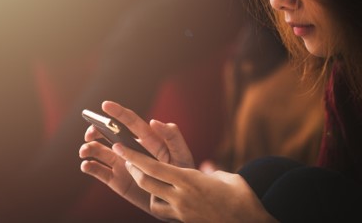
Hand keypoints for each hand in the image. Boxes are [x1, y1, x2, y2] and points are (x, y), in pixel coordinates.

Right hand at [79, 101, 193, 216]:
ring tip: (85, 151)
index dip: (118, 112)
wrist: (175, 201)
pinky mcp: (116, 180)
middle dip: (96, 130)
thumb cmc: (181, 174)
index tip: (105, 105)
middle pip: (109, 134)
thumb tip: (154, 121)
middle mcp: (131, 148)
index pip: (131, 122)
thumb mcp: (181, 155)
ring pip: (100, 151)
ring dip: (89, 148)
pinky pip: (99, 171)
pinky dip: (89, 167)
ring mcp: (122, 163)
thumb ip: (172, 137)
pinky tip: (87, 165)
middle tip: (90, 134)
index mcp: (146, 139)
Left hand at [115, 144, 277, 222]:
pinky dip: (159, 202)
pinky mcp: (183, 222)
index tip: (119, 147)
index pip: (153, 166)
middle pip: (146, 182)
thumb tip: (205, 168)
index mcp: (190, 179)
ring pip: (152, 199)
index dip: (133, 156)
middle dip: (132, 169)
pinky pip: (163, 212)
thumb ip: (211, 171)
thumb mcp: (226, 177)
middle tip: (125, 159)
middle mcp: (181, 196)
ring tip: (144, 177)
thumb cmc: (242, 197)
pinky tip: (163, 196)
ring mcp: (181, 212)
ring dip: (145, 188)